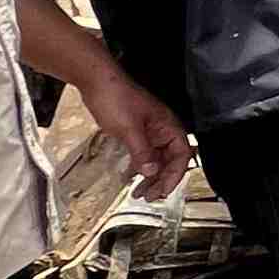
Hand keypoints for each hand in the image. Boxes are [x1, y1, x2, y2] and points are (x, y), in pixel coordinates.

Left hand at [77, 69, 194, 196]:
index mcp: (168, 126)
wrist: (97, 82)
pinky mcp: (136, 133)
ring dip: (151, 177)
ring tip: (140, 193)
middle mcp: (163, 130)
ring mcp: (150, 132)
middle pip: (171, 161)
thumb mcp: (129, 128)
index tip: (163, 190)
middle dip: (162, 180)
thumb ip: (142, 151)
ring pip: (157, 160)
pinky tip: (133, 178)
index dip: (175, 175)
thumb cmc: (116, 97)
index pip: (182, 156)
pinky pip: (144, 155)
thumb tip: (151, 171)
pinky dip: (140, 168)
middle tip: (150, 197)